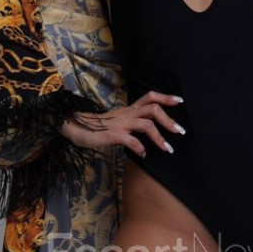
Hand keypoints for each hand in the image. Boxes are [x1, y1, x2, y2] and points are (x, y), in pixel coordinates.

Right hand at [59, 89, 185, 158]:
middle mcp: (126, 114)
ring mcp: (120, 124)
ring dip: (159, 137)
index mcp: (128, 110)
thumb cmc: (96, 127)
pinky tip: (143, 154)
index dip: (165, 97)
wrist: (72, 126)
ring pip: (146, 124)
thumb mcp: (117, 122)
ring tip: (167, 148)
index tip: (180, 101)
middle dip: (169, 120)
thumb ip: (132, 123)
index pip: (149, 97)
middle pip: (153, 109)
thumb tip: (150, 129)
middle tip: (180, 131)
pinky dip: (140, 147)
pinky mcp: (112, 135)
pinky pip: (131, 140)